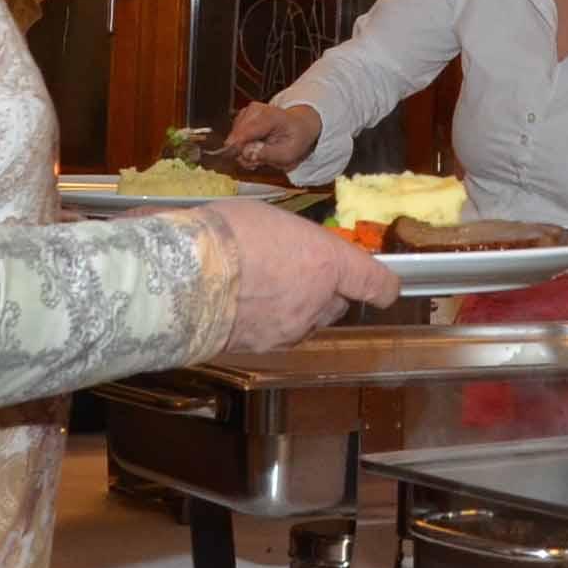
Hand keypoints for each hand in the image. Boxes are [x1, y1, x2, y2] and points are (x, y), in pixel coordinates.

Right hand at [203, 199, 399, 350]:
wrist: (183, 276)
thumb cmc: (226, 234)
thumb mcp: (270, 220)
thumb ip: (294, 243)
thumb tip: (294, 250)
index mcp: (327, 263)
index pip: (375, 282)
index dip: (383, 285)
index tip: (384, 285)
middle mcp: (318, 301)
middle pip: (338, 304)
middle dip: (325, 292)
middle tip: (296, 272)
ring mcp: (292, 329)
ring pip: (308, 322)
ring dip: (297, 309)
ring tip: (263, 288)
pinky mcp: (265, 347)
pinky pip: (279, 335)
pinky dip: (270, 324)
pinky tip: (245, 306)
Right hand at [222, 101, 322, 173]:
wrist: (301, 125)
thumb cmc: (296, 139)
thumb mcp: (288, 153)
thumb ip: (267, 155)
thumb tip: (246, 153)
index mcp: (269, 117)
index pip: (244, 134)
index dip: (239, 151)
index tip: (248, 162)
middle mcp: (255, 110)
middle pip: (236, 137)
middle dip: (244, 154)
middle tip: (259, 161)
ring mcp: (247, 111)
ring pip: (233, 138)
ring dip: (244, 151)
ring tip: (261, 153)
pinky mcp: (243, 116)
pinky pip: (235, 137)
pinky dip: (243, 146)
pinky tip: (256, 147)